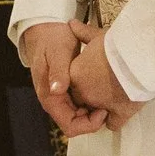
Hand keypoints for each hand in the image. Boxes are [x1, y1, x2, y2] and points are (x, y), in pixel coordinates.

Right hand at [20, 22, 110, 136]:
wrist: (45, 29)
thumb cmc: (51, 39)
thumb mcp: (57, 52)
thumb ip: (58, 72)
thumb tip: (56, 91)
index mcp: (49, 97)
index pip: (70, 126)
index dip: (88, 124)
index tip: (103, 110)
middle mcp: (53, 100)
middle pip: (76, 124)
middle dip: (93, 119)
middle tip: (108, 104)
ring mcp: (60, 96)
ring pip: (79, 116)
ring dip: (93, 111)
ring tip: (107, 97)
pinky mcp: (66, 90)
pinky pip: (80, 104)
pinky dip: (91, 102)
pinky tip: (101, 90)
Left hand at [67, 20, 142, 130]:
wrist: (140, 54)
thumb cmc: (117, 43)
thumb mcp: (98, 35)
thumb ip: (83, 33)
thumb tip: (71, 23)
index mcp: (75, 74)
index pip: (70, 85)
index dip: (80, 81)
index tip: (91, 76)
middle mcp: (85, 92)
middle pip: (81, 101)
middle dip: (88, 97)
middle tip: (102, 86)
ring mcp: (102, 105)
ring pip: (95, 114)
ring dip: (101, 110)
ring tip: (113, 98)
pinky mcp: (120, 113)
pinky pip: (112, 124)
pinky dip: (115, 120)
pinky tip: (120, 112)